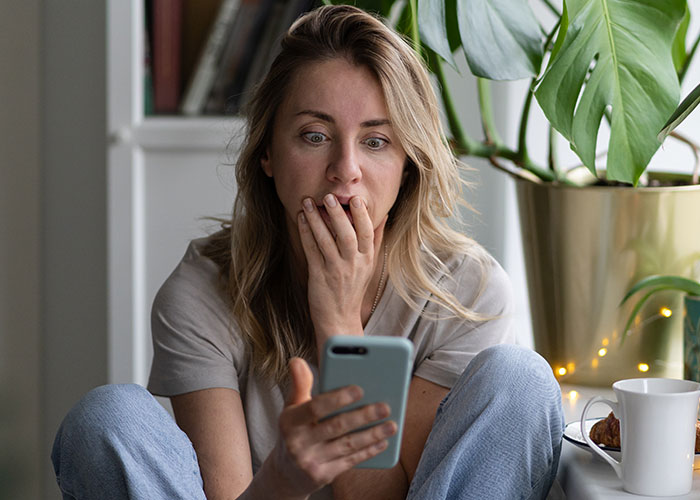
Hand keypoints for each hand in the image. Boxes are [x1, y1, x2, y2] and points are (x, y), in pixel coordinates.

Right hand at [267, 358, 396, 497]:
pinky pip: (350, 461)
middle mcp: (297, 443)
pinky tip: (383, 442)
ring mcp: (310, 462)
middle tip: (385, 406)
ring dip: (372, 435)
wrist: (286, 473)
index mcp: (289, 421)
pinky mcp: (323, 476)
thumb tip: (297, 360)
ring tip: (392, 424)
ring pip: (347, 445)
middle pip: (336, 426)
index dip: (338, 398)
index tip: (360, 389)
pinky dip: (368, 451)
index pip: (315, 407)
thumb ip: (299, 384)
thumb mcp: (291, 407)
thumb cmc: (295, 431)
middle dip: (363, 416)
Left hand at [297, 194, 385, 344]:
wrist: (339, 319)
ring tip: (308, 202)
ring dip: (316, 219)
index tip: (356, 198)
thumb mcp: (369, 265)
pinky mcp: (319, 276)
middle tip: (329, 196)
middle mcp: (354, 264)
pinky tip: (301, 219)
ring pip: (326, 240)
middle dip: (338, 214)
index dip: (362, 215)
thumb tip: (384, 215)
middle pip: (347, 235)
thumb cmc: (353, 288)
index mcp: (367, 259)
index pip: (367, 233)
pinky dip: (306, 233)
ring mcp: (336, 270)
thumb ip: (376, 240)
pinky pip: (312, 251)